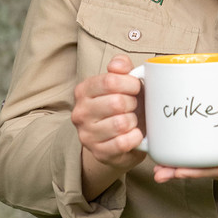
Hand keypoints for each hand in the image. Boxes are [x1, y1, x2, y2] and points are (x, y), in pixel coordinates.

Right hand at [71, 55, 145, 177]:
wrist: (119, 139)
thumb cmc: (123, 104)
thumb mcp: (122, 82)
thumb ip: (121, 67)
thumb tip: (119, 64)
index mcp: (84, 90)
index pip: (110, 81)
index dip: (130, 83)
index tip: (136, 87)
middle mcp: (80, 112)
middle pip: (116, 102)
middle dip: (133, 103)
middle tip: (134, 105)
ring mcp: (87, 135)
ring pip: (120, 123)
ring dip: (134, 121)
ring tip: (132, 120)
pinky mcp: (99, 153)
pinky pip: (123, 143)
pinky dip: (135, 137)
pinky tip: (135, 134)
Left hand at [153, 138, 217, 193]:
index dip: (198, 168)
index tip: (178, 168)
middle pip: (207, 172)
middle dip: (181, 172)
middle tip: (157, 172)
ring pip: (206, 170)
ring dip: (183, 169)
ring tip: (159, 168)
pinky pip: (212, 164)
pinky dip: (194, 162)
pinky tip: (180, 158)